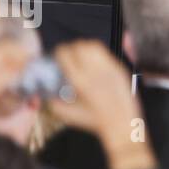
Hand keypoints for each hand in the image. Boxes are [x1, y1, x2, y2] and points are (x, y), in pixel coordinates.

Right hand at [52, 41, 155, 168]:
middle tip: (68, 53)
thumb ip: (54, 104)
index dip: (59, 52)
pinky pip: (106, 53)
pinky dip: (97, 53)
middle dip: (72, 48)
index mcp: (81, 81)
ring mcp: (110, 68)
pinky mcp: (119, 68)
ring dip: (84, 47)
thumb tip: (47, 95)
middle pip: (80, 46)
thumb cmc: (96, 121)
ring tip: (80, 54)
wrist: (121, 123)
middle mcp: (95, 71)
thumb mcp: (69, 116)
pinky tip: (94, 61)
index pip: (66, 55)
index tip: (57, 54)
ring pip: (94, 45)